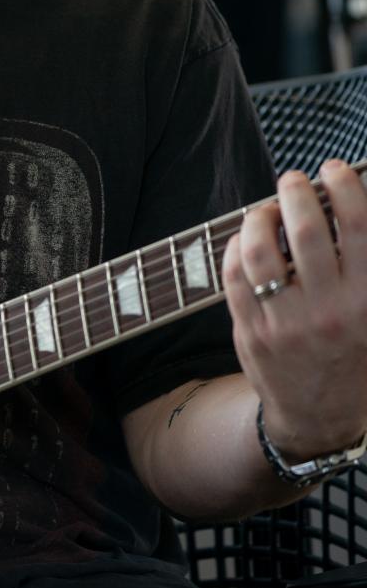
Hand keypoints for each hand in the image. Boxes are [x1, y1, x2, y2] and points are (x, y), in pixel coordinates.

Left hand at [223, 160, 366, 459]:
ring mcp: (287, 324)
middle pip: (307, 230)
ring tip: (264, 210)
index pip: (359, 227)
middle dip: (297, 192)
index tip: (334, 170)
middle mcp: (330, 311)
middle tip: (292, 181)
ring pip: (261, 250)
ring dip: (259, 217)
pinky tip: (244, 240)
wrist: (319, 417)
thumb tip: (347, 205)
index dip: (345, 187)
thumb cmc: (353, 354)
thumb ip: (363, 266)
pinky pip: (234, 276)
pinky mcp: (251, 332)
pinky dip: (235, 247)